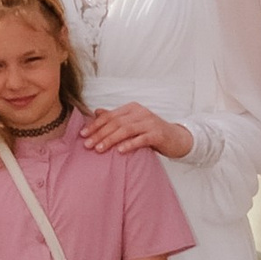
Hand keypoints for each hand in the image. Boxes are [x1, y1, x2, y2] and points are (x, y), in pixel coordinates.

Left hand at [80, 102, 194, 161]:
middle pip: (116, 122)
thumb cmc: (152, 132)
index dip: (95, 125)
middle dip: (99, 133)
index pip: (109, 115)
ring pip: (126, 130)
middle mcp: (140, 112)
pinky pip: (141, 139)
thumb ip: (116, 118)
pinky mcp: (158, 134)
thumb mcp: (133, 123)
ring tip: (99, 148)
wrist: (177, 138)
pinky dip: (130, 144)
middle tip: (87, 144)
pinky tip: (120, 150)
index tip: (82, 134)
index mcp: (132, 108)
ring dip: (110, 139)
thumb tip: (96, 112)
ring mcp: (150, 122)